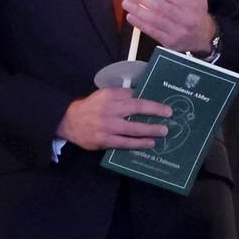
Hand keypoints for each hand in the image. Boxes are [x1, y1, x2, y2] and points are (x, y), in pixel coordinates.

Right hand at [55, 87, 171, 150]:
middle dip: (155, 111)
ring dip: (151, 130)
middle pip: (137, 108)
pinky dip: (139, 143)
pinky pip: (126, 143)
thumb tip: (142, 95)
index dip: (150, 101)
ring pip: (133, 128)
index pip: (134, 95)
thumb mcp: (104, 95)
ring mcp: (108, 126)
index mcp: (110, 96)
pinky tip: (150, 143)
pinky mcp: (105, 140)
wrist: (69, 122)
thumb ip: (121, 95)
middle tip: (169, 114)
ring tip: (163, 131)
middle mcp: (110, 110)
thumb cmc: (91, 107)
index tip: (163, 105)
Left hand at [123, 0, 216, 54]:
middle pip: (160, 6)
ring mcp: (178, 32)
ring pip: (154, 19)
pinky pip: (152, 32)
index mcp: (192, 4)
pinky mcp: (170, 42)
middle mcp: (186, 18)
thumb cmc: (196, 12)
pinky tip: (131, 16)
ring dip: (137, 10)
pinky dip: (140, 24)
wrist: (202, 37)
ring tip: (126, 3)